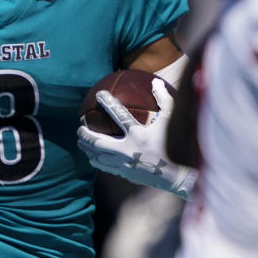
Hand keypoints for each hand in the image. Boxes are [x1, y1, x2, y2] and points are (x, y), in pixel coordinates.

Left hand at [77, 78, 196, 198]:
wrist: (177, 176)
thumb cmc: (176, 144)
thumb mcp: (172, 121)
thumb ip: (164, 100)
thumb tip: (157, 82)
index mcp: (138, 134)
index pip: (120, 115)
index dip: (109, 103)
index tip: (100, 95)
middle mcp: (128, 149)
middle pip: (98, 141)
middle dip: (86, 134)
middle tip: (80, 127)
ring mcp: (124, 163)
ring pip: (98, 155)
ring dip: (86, 148)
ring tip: (80, 141)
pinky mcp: (124, 173)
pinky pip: (104, 166)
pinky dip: (96, 160)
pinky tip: (92, 157)